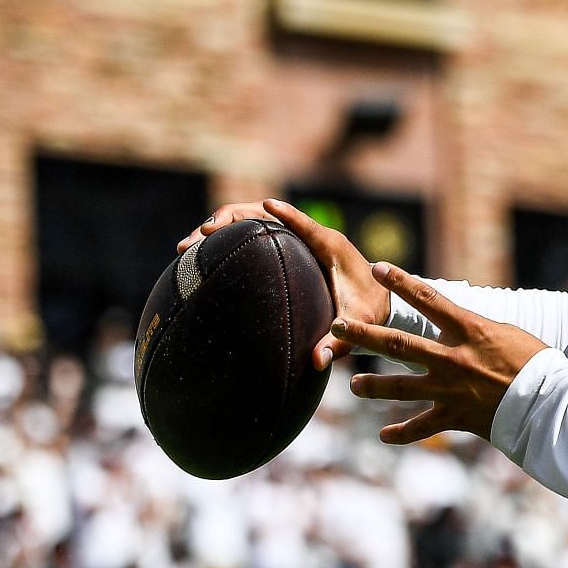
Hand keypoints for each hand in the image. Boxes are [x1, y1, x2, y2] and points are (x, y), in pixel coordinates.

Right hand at [178, 198, 389, 368]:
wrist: (380, 300)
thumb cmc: (372, 309)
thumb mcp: (360, 324)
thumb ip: (340, 341)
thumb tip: (317, 362)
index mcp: (329, 244)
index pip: (301, 222)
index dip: (281, 213)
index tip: (261, 205)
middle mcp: (309, 235)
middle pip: (263, 214)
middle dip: (227, 219)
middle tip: (198, 236)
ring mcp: (295, 239)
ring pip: (252, 221)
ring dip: (219, 227)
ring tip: (186, 247)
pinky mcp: (287, 248)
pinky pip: (253, 235)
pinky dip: (226, 239)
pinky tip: (201, 257)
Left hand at [340, 263, 548, 443]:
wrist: (549, 403)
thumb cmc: (536, 363)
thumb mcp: (506, 334)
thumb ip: (475, 329)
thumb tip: (458, 323)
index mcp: (469, 331)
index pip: (429, 300)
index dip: (401, 282)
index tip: (377, 268)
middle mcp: (453, 359)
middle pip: (399, 345)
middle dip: (365, 335)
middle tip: (337, 325)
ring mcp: (451, 389)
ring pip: (401, 387)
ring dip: (373, 386)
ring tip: (353, 384)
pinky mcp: (455, 416)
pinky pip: (421, 426)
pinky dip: (401, 432)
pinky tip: (383, 435)